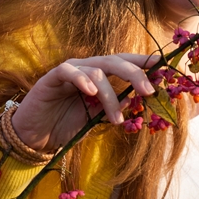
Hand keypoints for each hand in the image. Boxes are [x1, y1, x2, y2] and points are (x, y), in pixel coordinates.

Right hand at [10, 53, 158, 151]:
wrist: (35, 137)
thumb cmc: (66, 125)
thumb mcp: (96, 119)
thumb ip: (114, 107)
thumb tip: (137, 99)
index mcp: (99, 75)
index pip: (124, 63)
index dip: (142, 63)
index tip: (163, 67)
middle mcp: (86, 68)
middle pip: (114, 61)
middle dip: (135, 74)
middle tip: (149, 91)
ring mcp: (69, 71)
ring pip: (96, 71)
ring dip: (110, 96)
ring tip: (116, 119)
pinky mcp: (51, 78)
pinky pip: (69, 71)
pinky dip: (81, 79)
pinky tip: (90, 92)